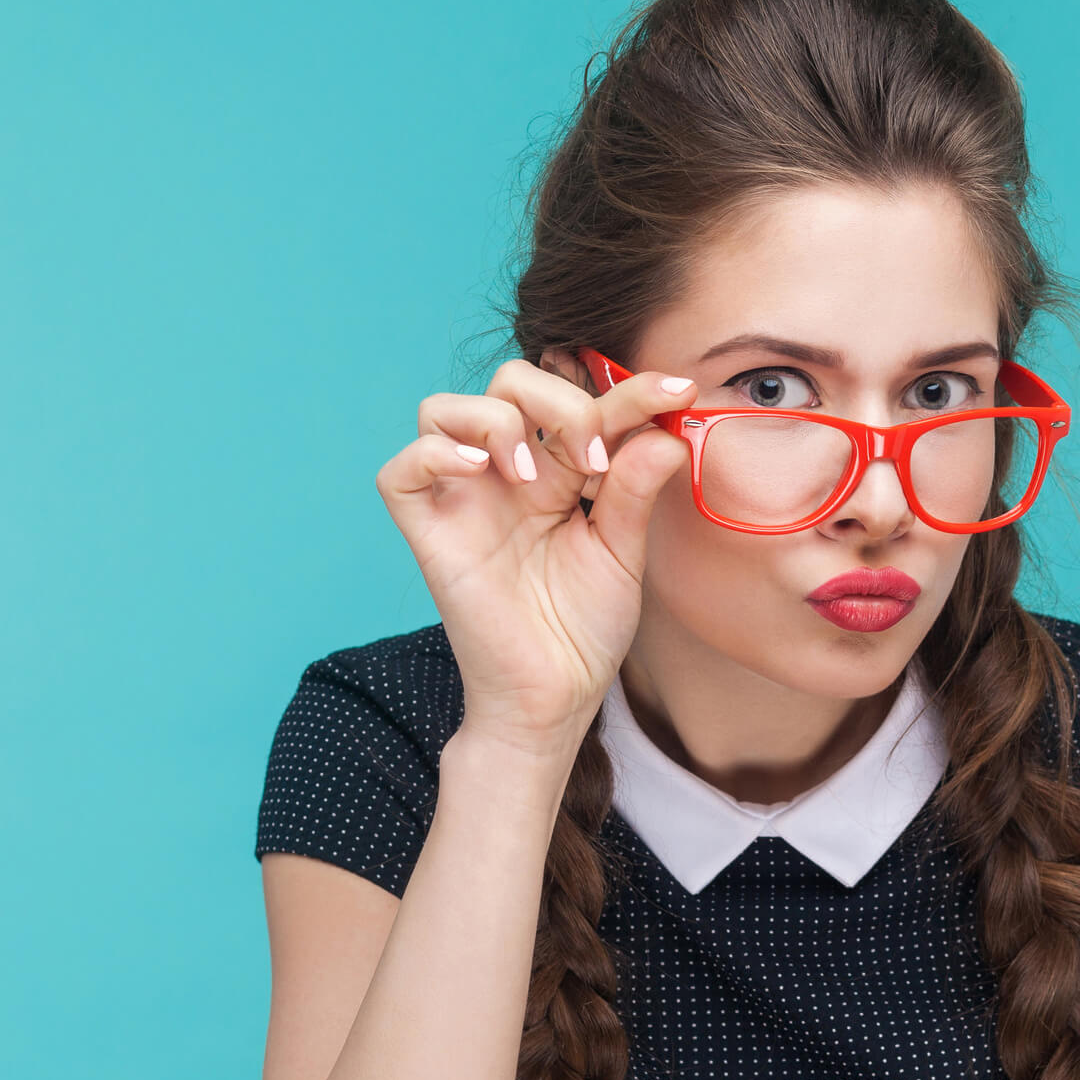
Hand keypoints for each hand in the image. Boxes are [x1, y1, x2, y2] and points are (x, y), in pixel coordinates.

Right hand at [376, 351, 699, 754]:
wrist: (555, 697)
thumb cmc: (584, 630)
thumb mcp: (622, 552)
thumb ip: (635, 490)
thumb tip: (665, 433)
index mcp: (558, 474)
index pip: (584, 403)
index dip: (630, 388)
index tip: (679, 390)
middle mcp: (506, 476)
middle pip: (510, 383)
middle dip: (560, 400)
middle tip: (594, 459)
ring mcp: (464, 500)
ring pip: (443, 409)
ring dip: (496, 421)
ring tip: (535, 475)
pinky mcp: (430, 534)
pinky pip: (401, 471)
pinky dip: (434, 454)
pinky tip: (482, 473)